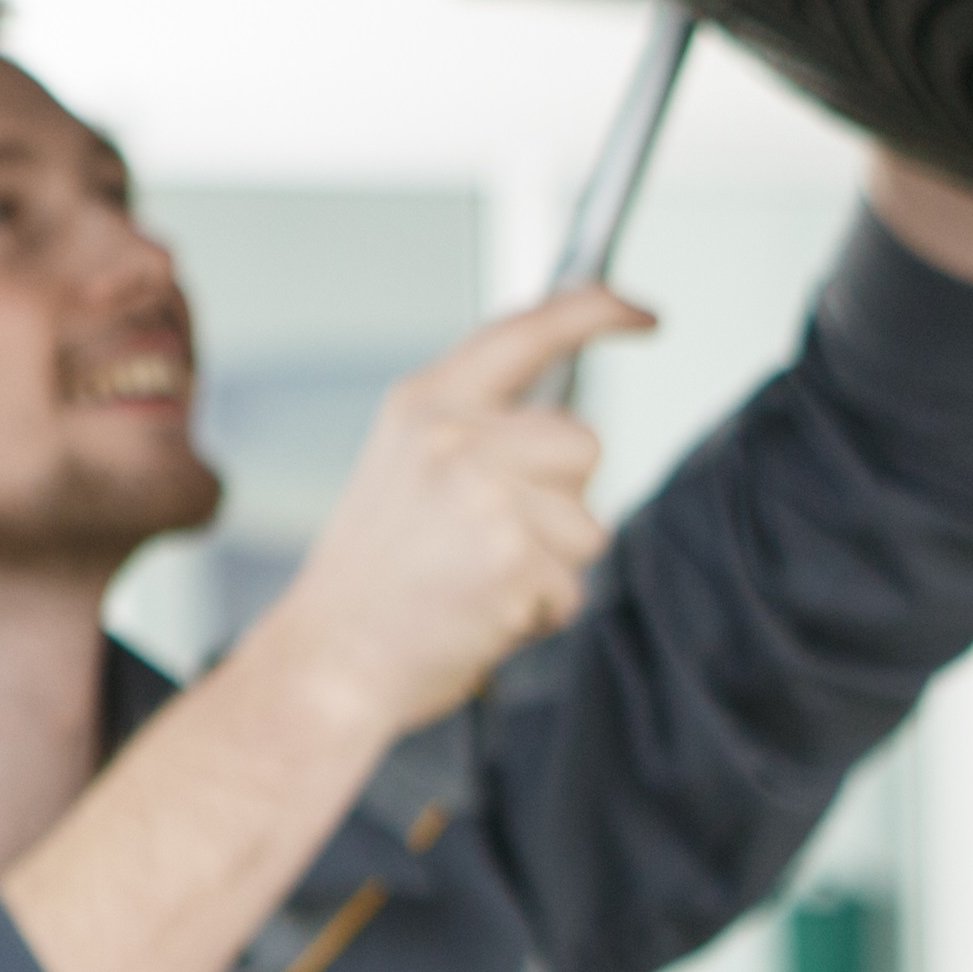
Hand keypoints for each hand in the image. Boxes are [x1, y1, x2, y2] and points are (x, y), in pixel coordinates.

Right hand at [242, 288, 652, 733]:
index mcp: (427, 404)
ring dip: (552, 566)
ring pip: (588, 523)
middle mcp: (456, 436)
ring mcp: (485, 495)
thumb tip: (565, 433)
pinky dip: (540, 613)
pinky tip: (479, 613)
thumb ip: (477, 433)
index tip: (644, 314)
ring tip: (477, 580)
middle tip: (487, 541)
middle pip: (584, 442)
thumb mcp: (406, 468)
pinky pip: (572, 587)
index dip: (598, 312)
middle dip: (560, 500)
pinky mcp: (512, 558)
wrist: (328, 659)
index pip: (529, 329)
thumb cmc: (372, 579)